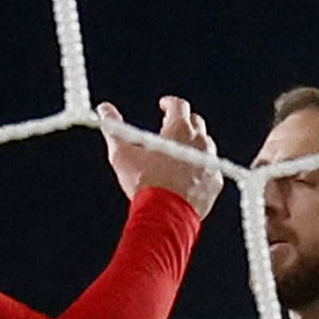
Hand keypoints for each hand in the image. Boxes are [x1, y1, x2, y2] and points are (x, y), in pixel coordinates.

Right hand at [101, 97, 222, 216]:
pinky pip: (211, 169)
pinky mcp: (215, 183)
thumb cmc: (144, 182)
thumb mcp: (122, 152)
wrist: (166, 214)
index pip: (179, 105)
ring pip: (207, 144)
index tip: (164, 106)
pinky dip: (202, 167)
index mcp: (179, 129)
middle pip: (196, 122)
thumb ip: (114, 128)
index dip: (170, 103)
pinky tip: (191, 174)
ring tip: (180, 152)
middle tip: (171, 129)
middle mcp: (200, 142)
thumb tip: (104, 109)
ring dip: (195, 144)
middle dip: (184, 122)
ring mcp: (210, 162)